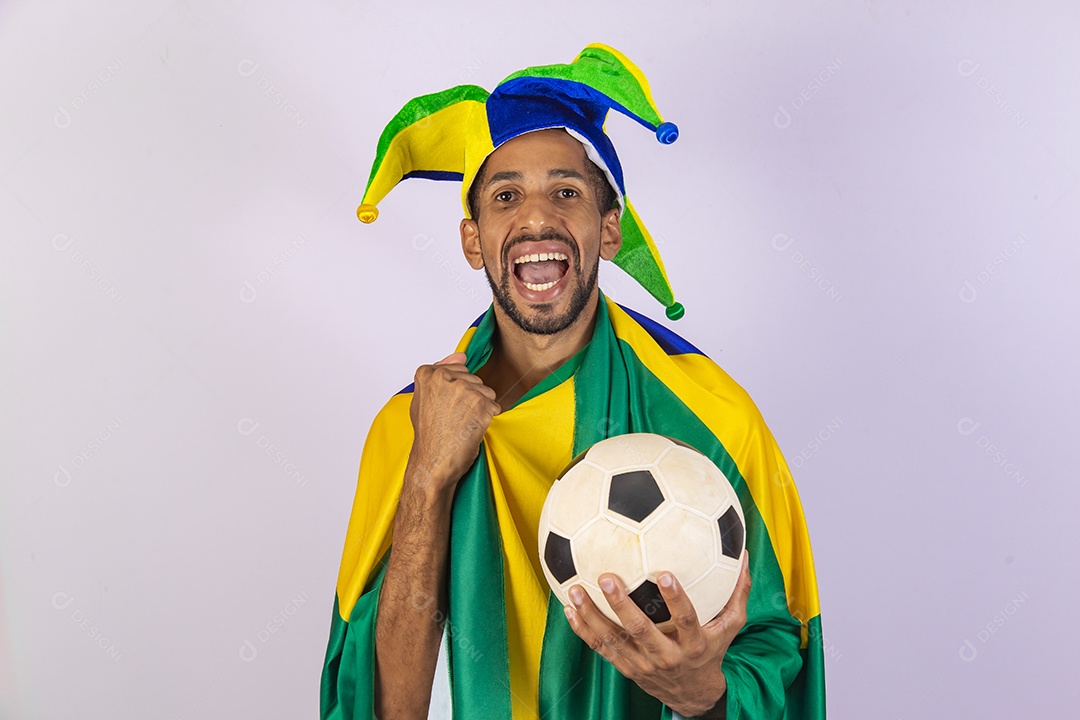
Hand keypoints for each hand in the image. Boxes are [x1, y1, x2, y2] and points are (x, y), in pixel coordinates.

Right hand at [406, 352, 500, 497]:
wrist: (433, 462)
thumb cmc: (429, 434)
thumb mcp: (423, 398)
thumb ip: (440, 372)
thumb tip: (462, 356)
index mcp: (428, 373)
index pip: (458, 370)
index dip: (455, 391)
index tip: (446, 407)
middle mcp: (446, 378)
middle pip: (474, 379)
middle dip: (470, 398)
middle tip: (453, 418)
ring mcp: (465, 390)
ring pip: (486, 392)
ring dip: (480, 408)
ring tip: (462, 424)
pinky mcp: (482, 405)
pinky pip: (494, 406)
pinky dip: (487, 419)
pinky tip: (472, 429)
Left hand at [564, 553, 751, 717]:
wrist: (692, 694)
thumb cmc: (711, 651)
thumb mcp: (730, 626)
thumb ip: (737, 591)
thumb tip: (745, 553)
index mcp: (693, 644)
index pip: (686, 620)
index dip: (676, 599)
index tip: (664, 573)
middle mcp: (665, 656)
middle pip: (640, 631)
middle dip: (622, 605)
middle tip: (607, 578)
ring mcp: (642, 664)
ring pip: (613, 640)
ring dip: (592, 615)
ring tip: (575, 591)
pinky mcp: (625, 668)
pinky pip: (600, 648)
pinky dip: (582, 629)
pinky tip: (568, 607)